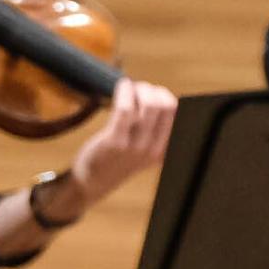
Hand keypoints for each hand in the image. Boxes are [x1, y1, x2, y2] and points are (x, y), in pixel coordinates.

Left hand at [69, 78, 177, 203]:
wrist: (93, 181)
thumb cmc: (118, 160)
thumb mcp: (145, 152)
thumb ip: (156, 133)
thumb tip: (161, 98)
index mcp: (164, 149)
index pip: (176, 113)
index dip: (165, 96)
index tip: (153, 93)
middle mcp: (153, 149)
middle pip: (166, 106)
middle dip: (153, 90)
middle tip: (140, 88)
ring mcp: (135, 146)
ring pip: (150, 105)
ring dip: (140, 89)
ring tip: (130, 87)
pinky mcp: (115, 142)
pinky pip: (125, 109)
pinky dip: (125, 92)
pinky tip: (122, 87)